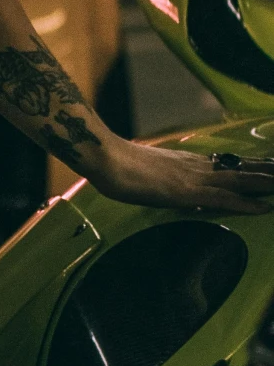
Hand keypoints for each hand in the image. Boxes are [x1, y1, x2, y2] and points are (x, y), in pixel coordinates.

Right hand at [87, 136, 273, 213]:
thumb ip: (169, 179)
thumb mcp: (151, 174)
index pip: (231, 164)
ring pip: (242, 181)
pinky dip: (247, 203)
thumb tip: (174, 188)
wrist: (107, 158)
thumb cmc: (120, 166)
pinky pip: (224, 198)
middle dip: (268, 173)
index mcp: (190, 163)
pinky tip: (264, 207)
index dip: (255, 166)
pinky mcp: (187, 192)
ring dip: (267, 184)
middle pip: (243, 169)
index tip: (272, 167)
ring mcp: (194, 178)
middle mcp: (198, 167)